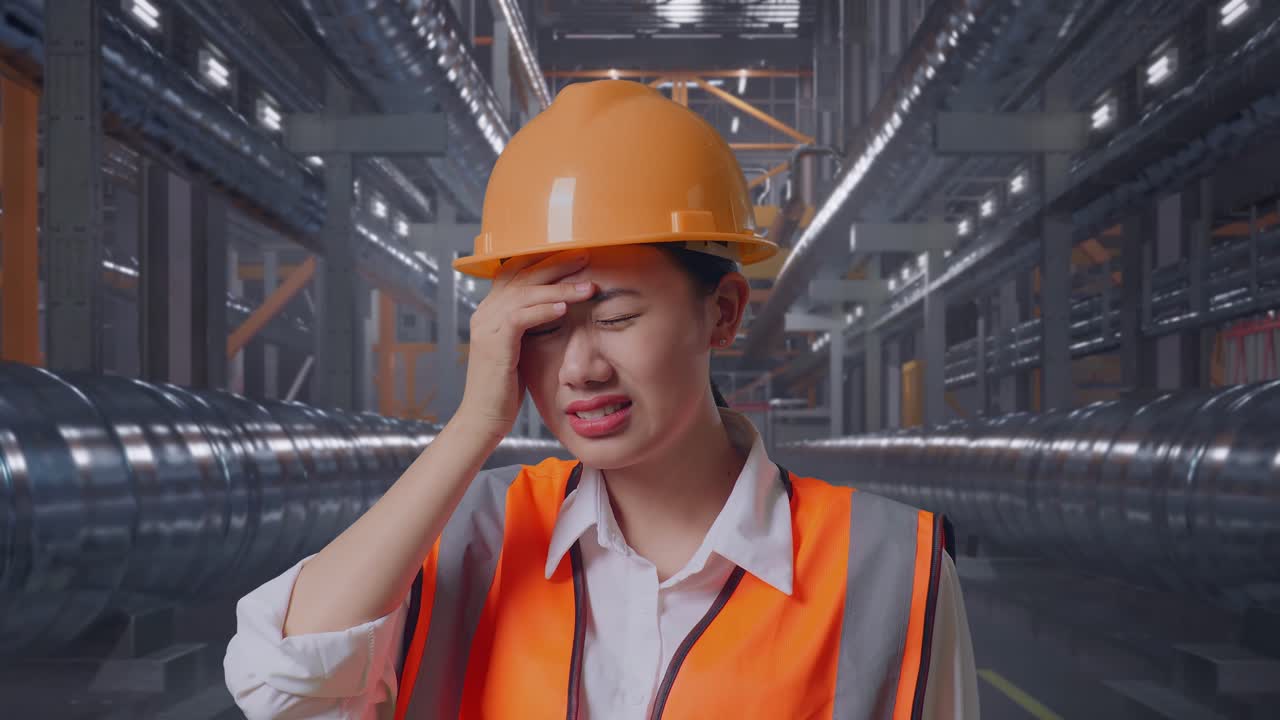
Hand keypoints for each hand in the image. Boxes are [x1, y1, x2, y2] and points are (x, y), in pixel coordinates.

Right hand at [454, 251, 593, 439]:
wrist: (483, 418)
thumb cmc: (506, 388)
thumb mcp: (520, 349)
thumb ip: (531, 326)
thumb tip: (557, 310)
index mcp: (490, 310)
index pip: (515, 272)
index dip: (543, 260)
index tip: (574, 255)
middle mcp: (485, 312)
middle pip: (522, 275)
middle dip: (556, 264)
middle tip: (586, 257)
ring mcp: (487, 326)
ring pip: (525, 294)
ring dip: (560, 287)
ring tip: (588, 287)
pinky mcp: (494, 343)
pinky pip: (521, 317)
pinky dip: (544, 310)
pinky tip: (564, 308)